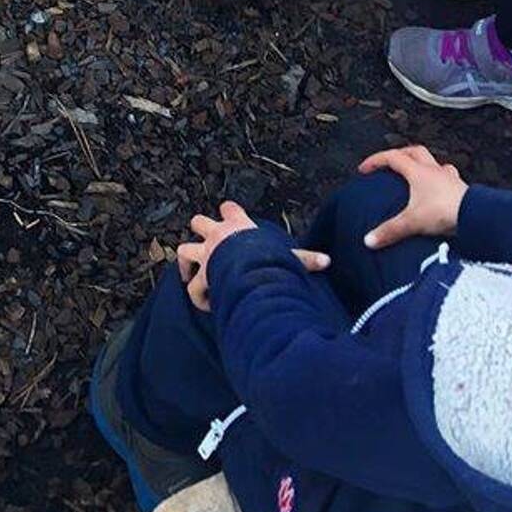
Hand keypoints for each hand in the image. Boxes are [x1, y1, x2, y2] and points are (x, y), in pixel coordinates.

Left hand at [176, 202, 328, 310]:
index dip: (229, 212)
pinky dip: (196, 294)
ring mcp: (206, 254)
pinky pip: (192, 285)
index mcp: (238, 226)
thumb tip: (327, 261)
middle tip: (206, 244)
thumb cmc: (269, 260)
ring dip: (186, 263)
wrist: (250, 270)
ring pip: (184, 250)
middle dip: (199, 231)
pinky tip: (205, 303)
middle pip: (198, 222)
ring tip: (191, 275)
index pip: (230, 209)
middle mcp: (217, 236)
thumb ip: (304, 259)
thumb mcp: (288, 257)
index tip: (231, 215)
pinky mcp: (201, 274)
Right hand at [358, 146, 468, 250]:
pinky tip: (440, 191)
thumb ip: (390, 230)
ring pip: (435, 163)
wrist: (478, 217)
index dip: (376, 160)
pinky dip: (441, 181)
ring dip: (424, 165)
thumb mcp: (412, 222)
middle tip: (390, 163)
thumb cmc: (446, 212)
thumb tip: (369, 240)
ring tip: (417, 175)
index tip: (365, 169)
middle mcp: (434, 171)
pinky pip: (449, 179)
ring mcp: (450, 179)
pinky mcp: (462, 190)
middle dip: (400, 154)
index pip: (392, 157)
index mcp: (418, 172)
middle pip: (415, 152)